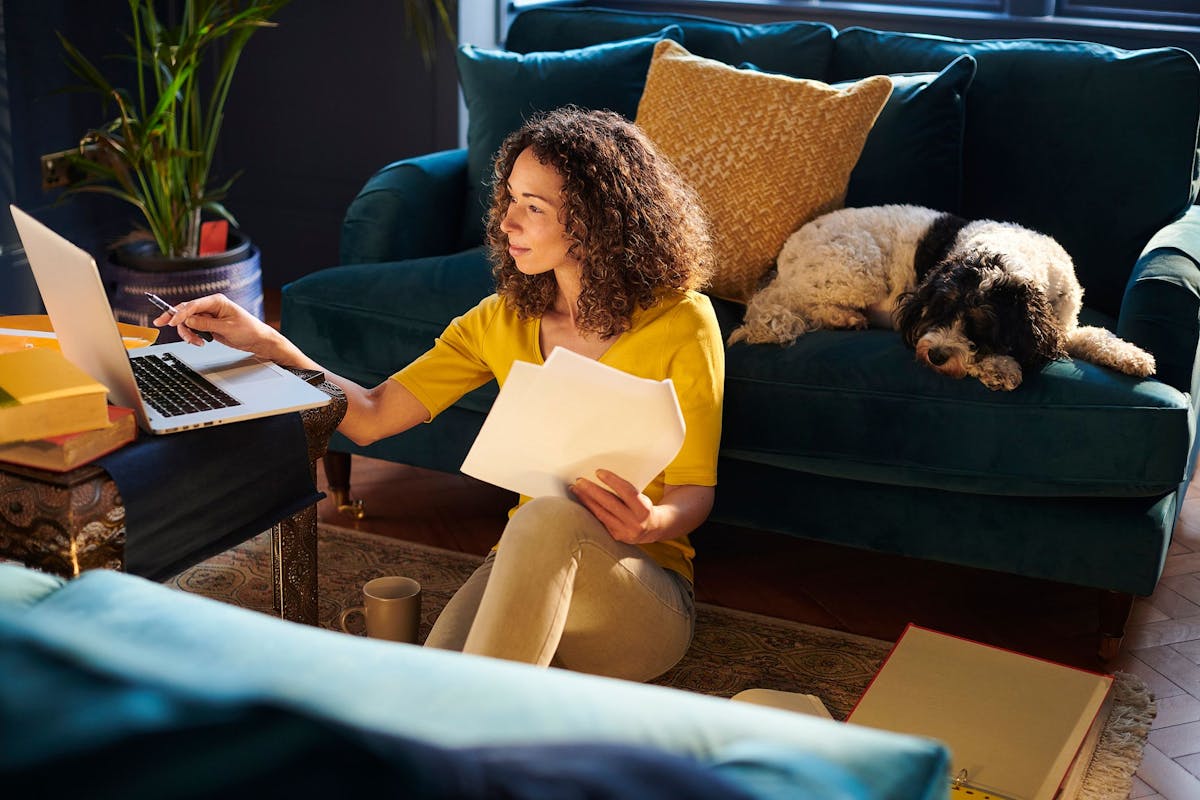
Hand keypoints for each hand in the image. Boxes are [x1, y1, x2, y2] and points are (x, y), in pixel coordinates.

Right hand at [151, 293, 275, 354]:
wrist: (258, 340)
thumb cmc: (249, 330)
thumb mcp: (227, 328)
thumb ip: (206, 324)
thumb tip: (188, 320)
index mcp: (217, 301)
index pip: (193, 305)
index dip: (179, 313)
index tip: (170, 321)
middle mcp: (210, 306)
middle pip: (185, 311)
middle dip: (175, 319)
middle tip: (161, 324)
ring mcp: (208, 316)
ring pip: (187, 322)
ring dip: (187, 332)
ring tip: (196, 342)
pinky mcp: (208, 325)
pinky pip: (192, 328)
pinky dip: (192, 336)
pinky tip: (199, 342)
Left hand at [569, 469, 658, 543]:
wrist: (653, 528)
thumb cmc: (644, 506)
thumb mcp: (641, 497)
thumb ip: (626, 491)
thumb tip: (602, 476)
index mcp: (644, 509)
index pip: (626, 491)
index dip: (612, 480)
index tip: (598, 472)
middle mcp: (635, 522)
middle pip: (610, 503)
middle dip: (592, 491)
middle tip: (579, 481)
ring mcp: (625, 532)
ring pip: (601, 514)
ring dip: (586, 500)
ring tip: (575, 490)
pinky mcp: (616, 537)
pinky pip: (600, 522)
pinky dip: (590, 510)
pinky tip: (582, 502)